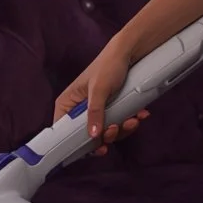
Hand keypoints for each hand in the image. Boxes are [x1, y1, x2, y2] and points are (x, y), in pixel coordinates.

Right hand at [52, 39, 148, 155]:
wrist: (129, 54)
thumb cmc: (108, 65)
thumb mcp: (100, 90)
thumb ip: (95, 112)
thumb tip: (93, 135)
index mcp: (68, 104)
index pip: (63, 132)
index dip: (76, 144)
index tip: (95, 148)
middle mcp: (79, 110)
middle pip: (88, 136)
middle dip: (106, 135)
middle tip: (116, 128)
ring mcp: (95, 111)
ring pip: (105, 132)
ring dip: (121, 129)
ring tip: (132, 120)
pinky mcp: (110, 110)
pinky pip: (118, 124)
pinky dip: (129, 122)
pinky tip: (138, 116)